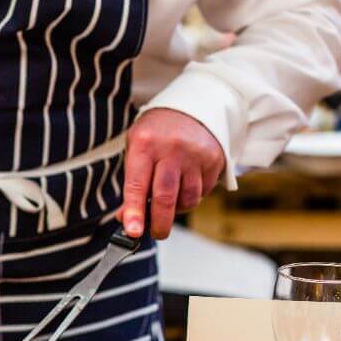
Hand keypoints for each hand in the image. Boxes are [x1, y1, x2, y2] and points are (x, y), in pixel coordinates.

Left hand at [117, 108, 224, 239]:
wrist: (191, 108)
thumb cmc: (157, 134)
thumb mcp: (136, 150)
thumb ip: (132, 184)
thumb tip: (127, 219)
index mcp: (145, 144)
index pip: (138, 184)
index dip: (135, 211)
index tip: (133, 231)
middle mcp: (171, 148)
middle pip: (166, 197)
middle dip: (159, 223)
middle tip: (156, 233)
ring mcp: (195, 155)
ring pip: (187, 199)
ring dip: (177, 210)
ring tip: (170, 201)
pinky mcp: (214, 160)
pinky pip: (202, 192)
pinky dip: (192, 197)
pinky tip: (186, 184)